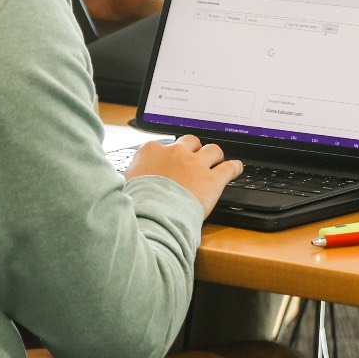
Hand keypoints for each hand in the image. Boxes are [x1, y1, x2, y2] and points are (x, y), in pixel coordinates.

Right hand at [123, 134, 242, 217]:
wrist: (154, 216)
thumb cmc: (137, 204)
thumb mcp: (125, 185)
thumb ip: (129, 177)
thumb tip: (122, 180)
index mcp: (152, 151)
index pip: (163, 145)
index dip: (168, 155)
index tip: (170, 161)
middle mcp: (176, 152)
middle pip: (190, 141)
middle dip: (193, 149)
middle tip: (194, 159)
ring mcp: (196, 164)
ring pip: (212, 150)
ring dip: (215, 155)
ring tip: (217, 160)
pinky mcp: (213, 179)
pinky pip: (229, 167)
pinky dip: (234, 167)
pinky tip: (236, 168)